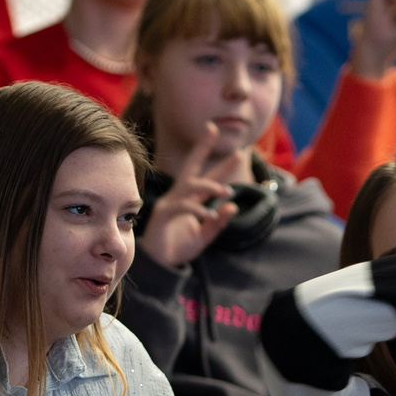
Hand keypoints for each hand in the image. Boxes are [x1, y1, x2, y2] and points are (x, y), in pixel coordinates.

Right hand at [140, 140, 236, 268]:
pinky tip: (211, 214)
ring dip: (209, 186)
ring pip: (190, 186)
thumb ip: (217, 223)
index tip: (236, 149)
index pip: (204, 175)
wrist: (158, 267)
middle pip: (191, 166)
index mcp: (189, 199)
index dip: (219, 163)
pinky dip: (198, 209)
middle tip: (213, 128)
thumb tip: (232, 207)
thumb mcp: (203, 236)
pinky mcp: (163, 215)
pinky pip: (183, 206)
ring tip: (227, 191)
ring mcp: (170, 203)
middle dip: (201, 146)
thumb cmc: (176, 249)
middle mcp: (179, 196)